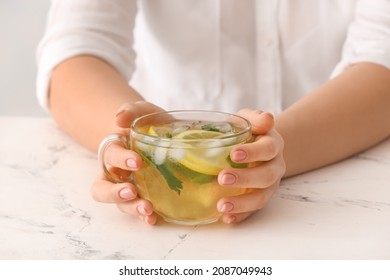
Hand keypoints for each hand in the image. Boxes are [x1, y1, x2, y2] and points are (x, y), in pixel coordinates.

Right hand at [91, 101, 163, 224]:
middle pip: (103, 188)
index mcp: (115, 150)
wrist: (164, 135)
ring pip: (120, 204)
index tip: (137, 162)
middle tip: (131, 191)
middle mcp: (116, 173)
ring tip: (147, 209)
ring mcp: (128, 187)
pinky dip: (144, 217)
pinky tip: (153, 219)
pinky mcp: (144, 197)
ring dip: (131, 208)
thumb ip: (131, 111)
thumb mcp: (143, 111)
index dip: (120, 160)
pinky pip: (139, 211)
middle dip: (114, 193)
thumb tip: (118, 119)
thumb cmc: (150, 124)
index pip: (110, 155)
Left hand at [217, 109, 285, 223]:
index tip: (234, 154)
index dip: (253, 152)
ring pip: (262, 197)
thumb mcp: (250, 118)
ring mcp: (269, 185)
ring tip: (221, 206)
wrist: (259, 146)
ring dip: (242, 203)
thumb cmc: (250, 131)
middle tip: (222, 178)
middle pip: (266, 176)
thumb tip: (266, 119)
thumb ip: (256, 118)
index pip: (268, 148)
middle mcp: (275, 166)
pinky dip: (241, 216)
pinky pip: (254, 211)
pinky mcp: (260, 198)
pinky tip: (227, 219)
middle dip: (245, 179)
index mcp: (273, 145)